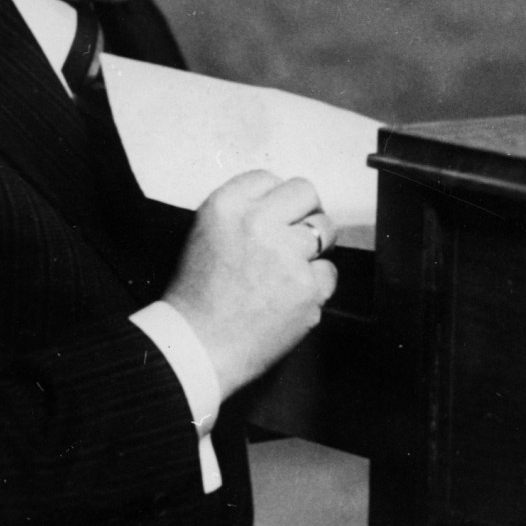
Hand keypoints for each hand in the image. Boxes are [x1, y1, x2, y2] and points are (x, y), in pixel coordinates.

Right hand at [163, 170, 337, 398]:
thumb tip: (284, 205)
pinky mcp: (307, 288)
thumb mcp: (205, 235)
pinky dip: (315, 286)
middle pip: (305, 192)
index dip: (276, 199)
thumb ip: (242, 212)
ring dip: (314, 248)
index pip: (269, 178)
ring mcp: (286, 255)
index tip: (276, 215)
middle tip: (295, 236)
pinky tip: (289, 299)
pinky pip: (329, 272)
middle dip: (305, 211)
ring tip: (291, 269)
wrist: (197, 347)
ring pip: (325, 230)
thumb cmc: (196, 297)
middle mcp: (258, 224)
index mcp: (226, 206)